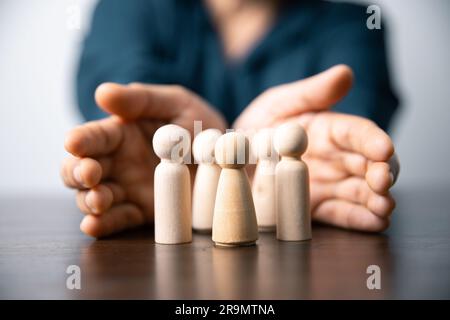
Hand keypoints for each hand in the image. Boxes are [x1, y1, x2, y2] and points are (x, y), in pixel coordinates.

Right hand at [61, 83, 225, 237]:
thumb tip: (102, 93)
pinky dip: (104, 225)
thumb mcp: (176, 103)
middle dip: (77, 172)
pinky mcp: (142, 212)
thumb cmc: (197, 124)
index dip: (80, 140)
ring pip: (94, 197)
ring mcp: (127, 190)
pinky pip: (119, 220)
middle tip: (89, 173)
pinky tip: (94, 225)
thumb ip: (141, 99)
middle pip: (81, 170)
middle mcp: (117, 163)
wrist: (228, 156)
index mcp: (119, 134)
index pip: (92, 137)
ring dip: (88, 200)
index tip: (74, 143)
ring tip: (98, 199)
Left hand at [234, 65, 397, 231]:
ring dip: (376, 200)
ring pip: (360, 192)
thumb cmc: (258, 125)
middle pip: (367, 165)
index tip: (384, 148)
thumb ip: (311, 93)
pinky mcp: (315, 207)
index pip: (358, 133)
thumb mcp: (279, 103)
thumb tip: (345, 73)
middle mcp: (335, 158)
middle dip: (380, 173)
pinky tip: (375, 223)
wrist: (230, 157)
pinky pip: (339, 214)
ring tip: (384, 207)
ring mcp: (327, 184)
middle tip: (383, 181)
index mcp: (330, 129)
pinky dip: (358, 219)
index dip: (373, 140)